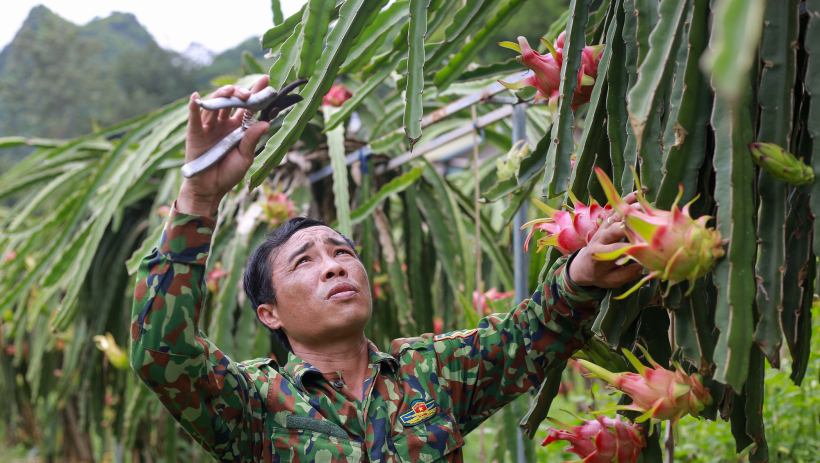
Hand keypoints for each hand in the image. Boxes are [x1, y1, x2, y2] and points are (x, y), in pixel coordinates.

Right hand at [177, 75, 271, 215]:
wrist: (211, 189)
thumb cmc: (229, 173)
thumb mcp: (246, 157)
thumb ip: (253, 139)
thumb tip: (266, 123)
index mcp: (238, 127)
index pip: (248, 106)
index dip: (256, 92)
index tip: (266, 80)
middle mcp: (224, 123)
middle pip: (231, 101)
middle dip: (239, 93)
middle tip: (248, 93)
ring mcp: (209, 127)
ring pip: (215, 105)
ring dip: (222, 95)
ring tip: (231, 91)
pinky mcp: (195, 134)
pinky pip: (194, 118)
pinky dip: (194, 107)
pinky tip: (195, 97)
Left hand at [568, 192, 644, 287]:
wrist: (582, 265)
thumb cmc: (598, 275)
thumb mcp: (610, 281)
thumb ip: (626, 275)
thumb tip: (644, 266)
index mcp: (600, 254)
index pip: (617, 248)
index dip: (633, 247)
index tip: (649, 246)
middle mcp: (600, 238)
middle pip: (615, 229)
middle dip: (632, 226)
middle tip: (650, 223)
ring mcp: (602, 228)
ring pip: (615, 216)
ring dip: (630, 209)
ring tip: (647, 204)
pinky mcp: (605, 222)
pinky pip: (615, 209)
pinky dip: (625, 200)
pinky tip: (638, 194)